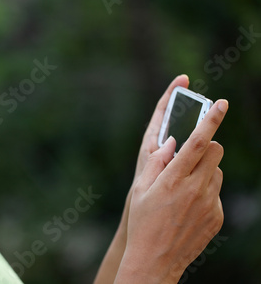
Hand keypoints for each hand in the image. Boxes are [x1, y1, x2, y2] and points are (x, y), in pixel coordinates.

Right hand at [118, 97, 227, 282]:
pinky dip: (206, 190)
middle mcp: (196, 189)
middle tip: (190, 155)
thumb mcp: (141, 189)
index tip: (221, 104)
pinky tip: (188, 206)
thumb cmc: (143, 221)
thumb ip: (157, 161)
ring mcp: (210, 204)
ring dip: (205, 170)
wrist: (155, 260)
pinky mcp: (217, 216)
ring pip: (217, 171)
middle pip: (215, 152)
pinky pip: (217, 192)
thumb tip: (173, 142)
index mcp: (174, 179)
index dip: (211, 120)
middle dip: (206, 146)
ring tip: (184, 186)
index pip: (198, 142)